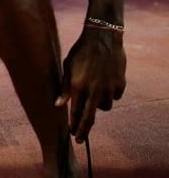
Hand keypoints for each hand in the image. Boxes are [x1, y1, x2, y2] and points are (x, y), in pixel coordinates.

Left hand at [54, 27, 126, 141]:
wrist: (102, 38)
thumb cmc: (81, 52)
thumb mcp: (68, 67)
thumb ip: (64, 88)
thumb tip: (57, 106)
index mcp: (78, 87)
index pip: (75, 113)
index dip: (74, 126)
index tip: (72, 135)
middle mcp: (93, 91)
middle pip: (90, 118)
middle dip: (84, 131)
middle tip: (80, 139)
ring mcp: (108, 89)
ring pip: (105, 107)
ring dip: (99, 105)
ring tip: (94, 93)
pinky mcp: (120, 85)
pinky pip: (115, 96)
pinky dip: (110, 93)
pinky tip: (105, 83)